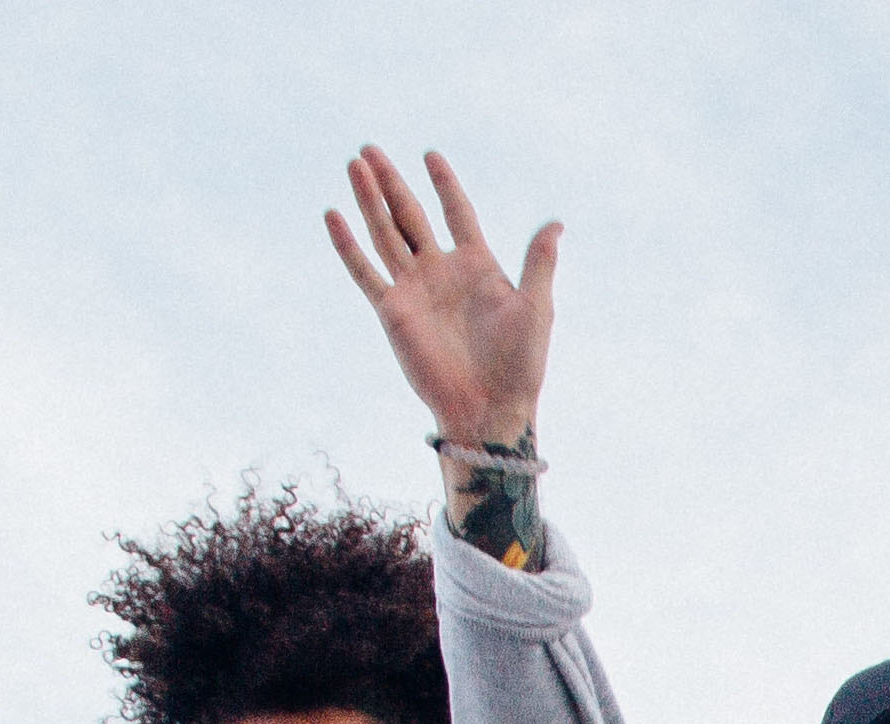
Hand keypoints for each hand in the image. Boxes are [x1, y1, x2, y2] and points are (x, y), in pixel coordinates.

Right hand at [328, 147, 558, 455]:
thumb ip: (539, 261)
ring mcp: (414, 289)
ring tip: (353, 164)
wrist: (489, 406)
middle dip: (391, 182)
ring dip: (369, 199)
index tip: (430, 156)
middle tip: (370, 150)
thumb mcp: (536, 306)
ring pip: (386, 233)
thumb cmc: (520, 363)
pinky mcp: (393, 311)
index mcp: (477, 266)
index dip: (444, 184)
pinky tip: (333, 215)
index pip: (457, 212)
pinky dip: (348, 244)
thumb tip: (555, 223)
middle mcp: (441, 272)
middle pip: (411, 215)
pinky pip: (365, 271)